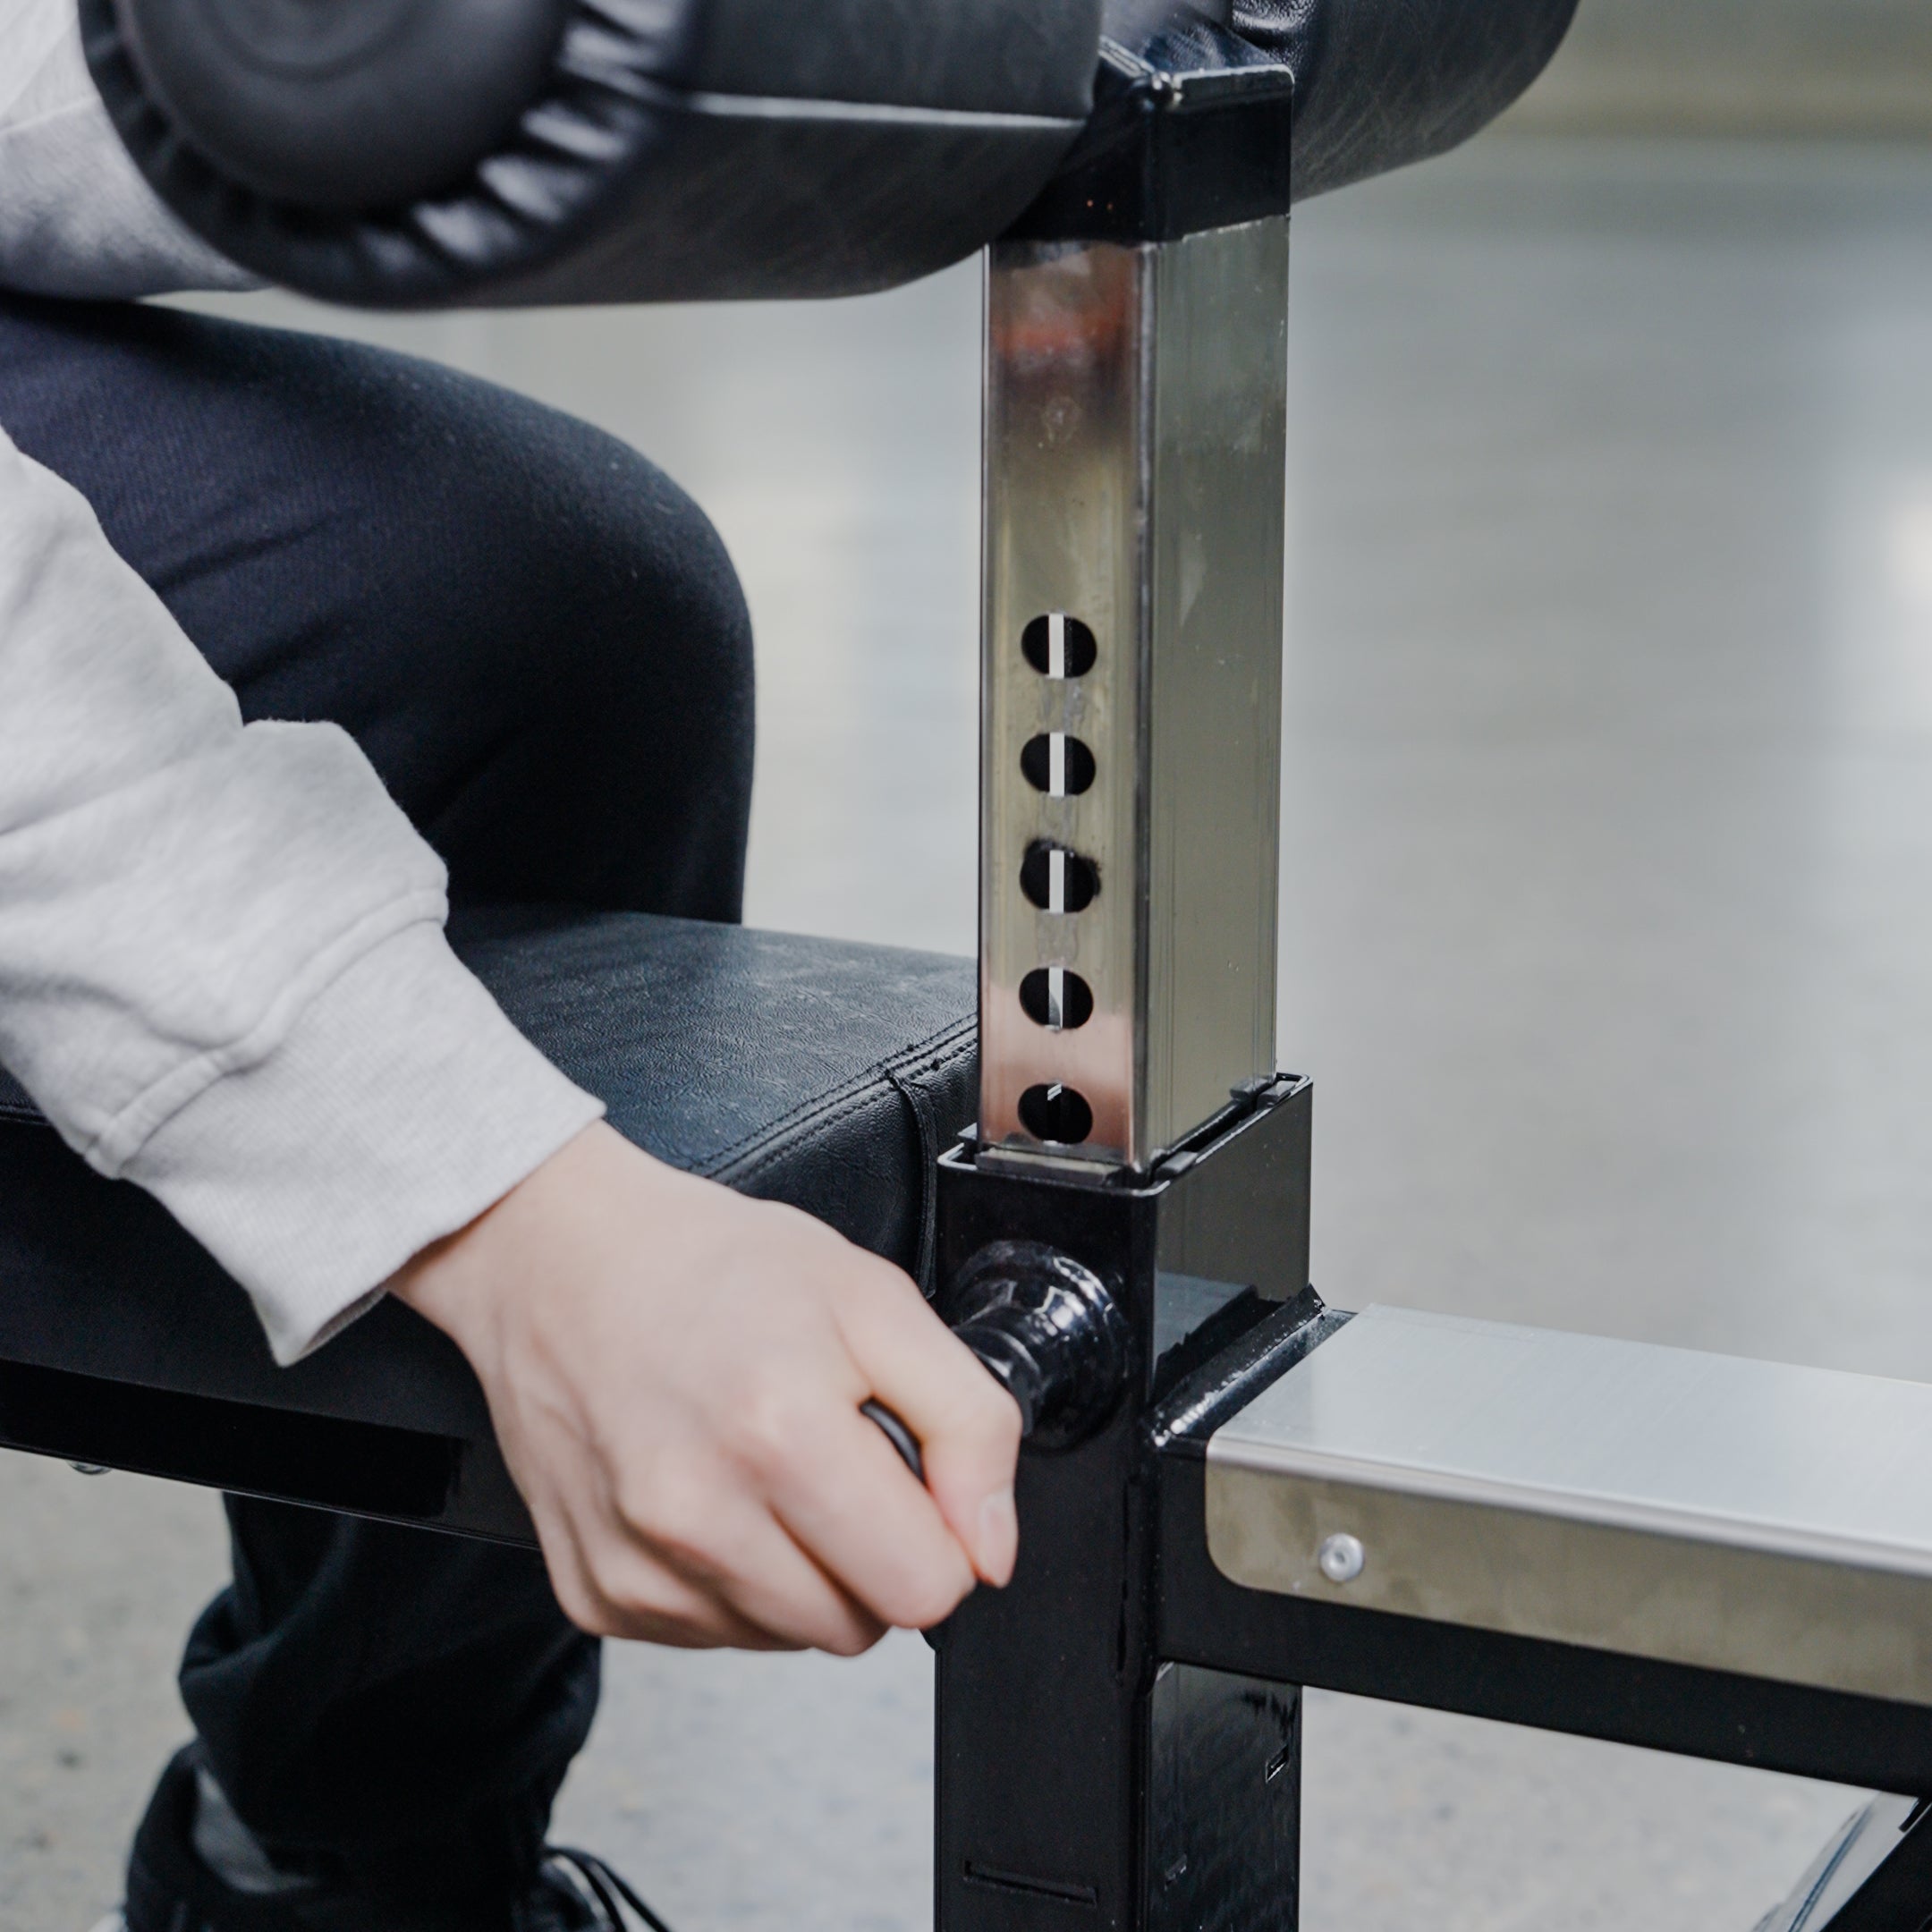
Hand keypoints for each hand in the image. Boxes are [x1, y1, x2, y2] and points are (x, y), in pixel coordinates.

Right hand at [391, 1122, 1020, 1652]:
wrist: (559, 1258)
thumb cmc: (712, 1267)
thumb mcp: (876, 1301)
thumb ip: (968, 1422)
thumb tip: (991, 1546)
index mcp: (780, 1436)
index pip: (925, 1589)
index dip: (938, 1532)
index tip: (905, 1476)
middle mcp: (697, 1516)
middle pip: (860, 1628)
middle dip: (870, 1552)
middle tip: (829, 1456)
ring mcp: (638, 1567)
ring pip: (789, 1637)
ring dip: (800, 1569)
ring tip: (762, 1463)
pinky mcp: (596, 1593)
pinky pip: (713, 1633)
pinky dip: (729, 1576)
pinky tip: (709, 1488)